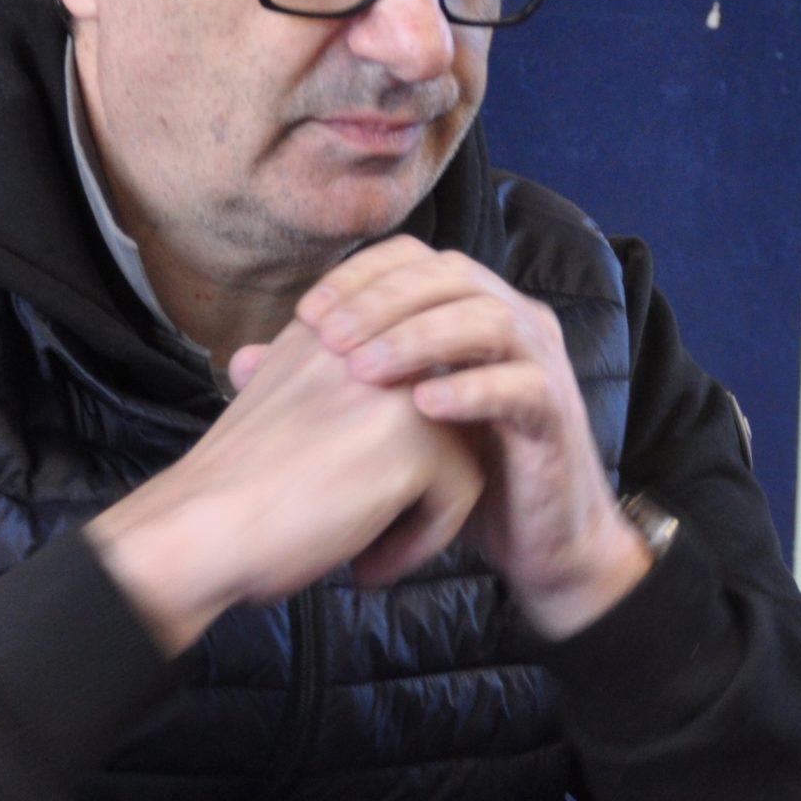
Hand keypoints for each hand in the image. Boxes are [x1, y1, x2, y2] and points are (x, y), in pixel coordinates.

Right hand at [84, 320, 483, 655]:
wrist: (197, 528)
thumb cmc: (224, 494)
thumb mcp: (278, 412)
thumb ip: (329, 398)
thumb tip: (381, 427)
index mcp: (327, 330)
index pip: (406, 367)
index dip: (394, 440)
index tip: (349, 491)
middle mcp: (367, 343)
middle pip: (442, 406)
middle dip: (420, 474)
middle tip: (367, 523)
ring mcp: (397, 388)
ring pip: (460, 450)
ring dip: (423, 510)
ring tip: (367, 550)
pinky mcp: (418, 441)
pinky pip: (460, 495)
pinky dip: (420, 543)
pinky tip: (365, 565)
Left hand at [290, 237, 652, 638]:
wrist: (536, 541)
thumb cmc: (463, 471)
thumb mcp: (390, 419)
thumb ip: (326, 383)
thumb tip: (244, 360)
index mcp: (471, 309)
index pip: (416, 260)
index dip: (361, 276)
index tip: (308, 312)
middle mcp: (513, 322)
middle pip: (451, 275)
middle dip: (383, 300)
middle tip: (328, 336)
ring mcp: (540, 364)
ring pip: (488, 319)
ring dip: (421, 338)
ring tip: (366, 370)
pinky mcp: (556, 414)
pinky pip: (521, 387)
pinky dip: (471, 390)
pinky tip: (424, 407)